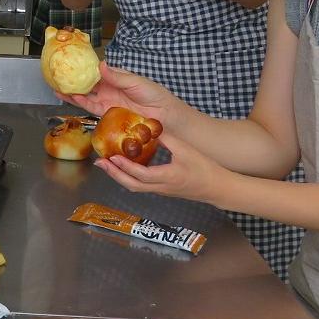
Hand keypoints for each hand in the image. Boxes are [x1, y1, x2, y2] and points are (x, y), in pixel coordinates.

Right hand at [59, 61, 174, 123]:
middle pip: (88, 84)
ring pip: (86, 96)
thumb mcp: (136, 82)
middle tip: (58, 77)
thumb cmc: (155, 96)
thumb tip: (101, 65)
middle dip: (73, 81)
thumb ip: (117, 76)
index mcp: (117, 77)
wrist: (164, 117)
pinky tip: (71, 98)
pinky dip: (80, 103)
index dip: (83, 68)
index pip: (96, 71)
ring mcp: (107, 101)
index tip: (71, 63)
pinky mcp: (107, 113)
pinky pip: (91, 107)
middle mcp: (110, 88)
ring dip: (72, 93)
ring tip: (58, 88)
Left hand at [95, 132, 227, 204]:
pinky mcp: (162, 190)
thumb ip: (167, 139)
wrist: (218, 188)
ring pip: (134, 187)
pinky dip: (128, 177)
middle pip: (131, 185)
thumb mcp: (186, 150)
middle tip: (101, 163)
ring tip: (107, 164)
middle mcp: (161, 187)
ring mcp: (160, 190)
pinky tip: (123, 168)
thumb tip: (151, 127)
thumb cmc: (205, 169)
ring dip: (119, 176)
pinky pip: (141, 186)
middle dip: (114, 174)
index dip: (125, 166)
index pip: (141, 174)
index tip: (113, 157)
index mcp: (167, 177)